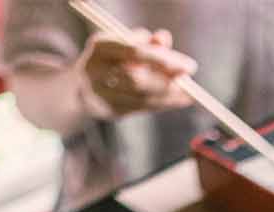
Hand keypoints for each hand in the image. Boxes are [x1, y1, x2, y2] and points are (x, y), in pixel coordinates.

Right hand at [78, 29, 195, 116]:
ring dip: (169, 96)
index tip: (189, 65)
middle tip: (190, 82)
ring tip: (189, 93)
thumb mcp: (125, 44)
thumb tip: (165, 38)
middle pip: (137, 80)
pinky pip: (141, 108)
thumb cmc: (112, 59)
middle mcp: (95, 72)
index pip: (134, 53)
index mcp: (100, 48)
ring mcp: (100, 95)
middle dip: (168, 81)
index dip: (163, 59)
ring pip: (141, 98)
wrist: (83, 86)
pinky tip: (178, 100)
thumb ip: (146, 42)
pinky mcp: (109, 111)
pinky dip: (163, 103)